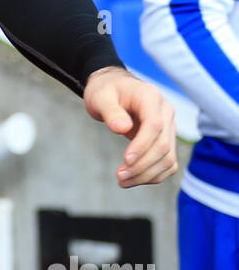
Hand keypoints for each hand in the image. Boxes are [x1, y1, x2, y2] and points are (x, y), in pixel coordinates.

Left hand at [83, 66, 177, 186]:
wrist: (114, 88)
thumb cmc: (106, 91)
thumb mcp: (100, 97)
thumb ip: (111, 111)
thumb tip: (122, 128)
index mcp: (150, 97)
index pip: (155, 125)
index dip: (142, 145)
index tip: (126, 161)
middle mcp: (165, 111)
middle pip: (163, 145)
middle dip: (142, 165)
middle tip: (119, 176)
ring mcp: (169, 126)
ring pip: (168, 158)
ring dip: (147, 174)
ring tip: (123, 181)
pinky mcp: (167, 139)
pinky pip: (168, 163)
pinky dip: (153, 175)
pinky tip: (134, 179)